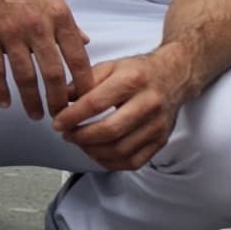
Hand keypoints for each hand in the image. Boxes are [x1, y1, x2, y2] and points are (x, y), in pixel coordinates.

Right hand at [0, 0, 91, 118]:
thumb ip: (70, 23)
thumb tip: (86, 43)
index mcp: (59, 17)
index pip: (78, 57)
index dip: (84, 83)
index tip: (87, 100)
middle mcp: (37, 27)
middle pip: (53, 73)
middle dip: (59, 100)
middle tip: (62, 116)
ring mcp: (10, 33)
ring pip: (24, 76)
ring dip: (32, 101)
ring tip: (36, 115)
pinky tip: (5, 103)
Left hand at [52, 51, 188, 173]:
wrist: (172, 77)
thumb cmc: (138, 72)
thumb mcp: (108, 67)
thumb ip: (82, 83)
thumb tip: (59, 102)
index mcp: (133, 80)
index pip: (96, 103)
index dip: (72, 116)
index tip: (57, 122)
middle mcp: (149, 103)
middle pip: (110, 130)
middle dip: (81, 137)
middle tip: (67, 135)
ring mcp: (157, 125)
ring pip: (120, 150)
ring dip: (93, 151)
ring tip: (80, 142)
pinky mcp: (161, 141)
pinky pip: (133, 162)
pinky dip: (110, 162)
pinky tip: (97, 152)